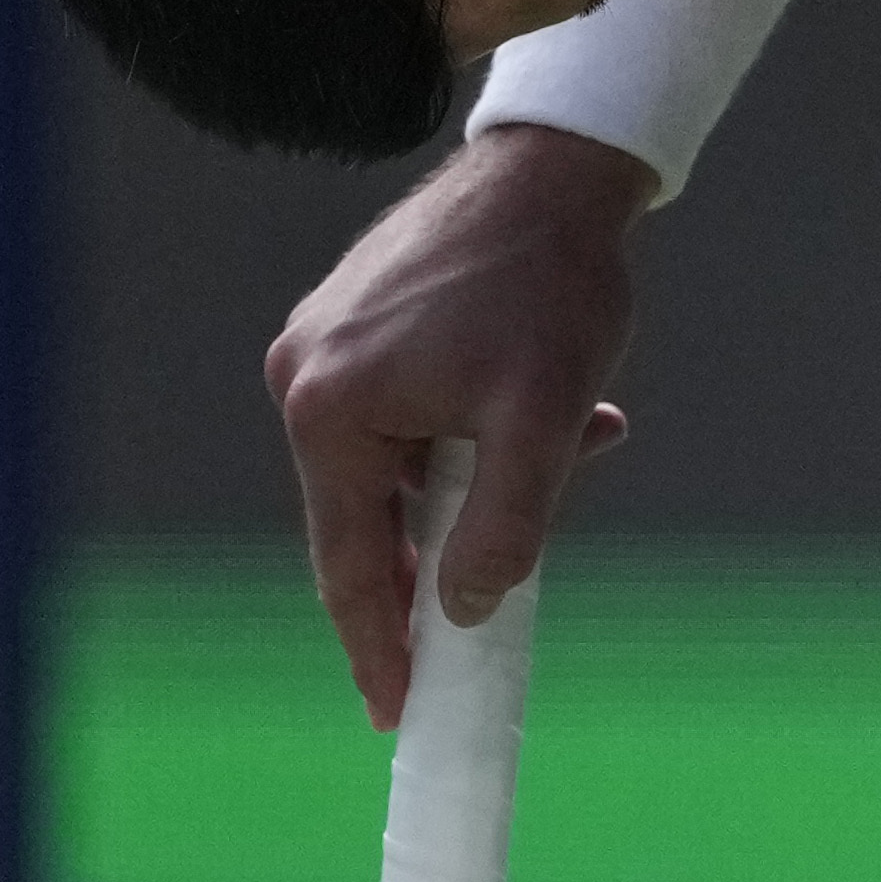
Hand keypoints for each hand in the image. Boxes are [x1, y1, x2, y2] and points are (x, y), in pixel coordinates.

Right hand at [264, 121, 657, 725]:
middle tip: (498, 615)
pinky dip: (475, 434)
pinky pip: (411, 419)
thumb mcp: (542, 424)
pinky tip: (565, 414)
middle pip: (372, 518)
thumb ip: (504, 528)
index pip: (351, 564)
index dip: (379, 646)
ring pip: (404, 468)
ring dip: (482, 480)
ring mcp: (325, 347)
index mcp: (328, 408)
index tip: (399, 712)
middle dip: (450, 554)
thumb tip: (462, 614)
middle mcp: (305, 377)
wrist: (558, 169)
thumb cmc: (550, 286)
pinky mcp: (358, 326)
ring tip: (576, 442)